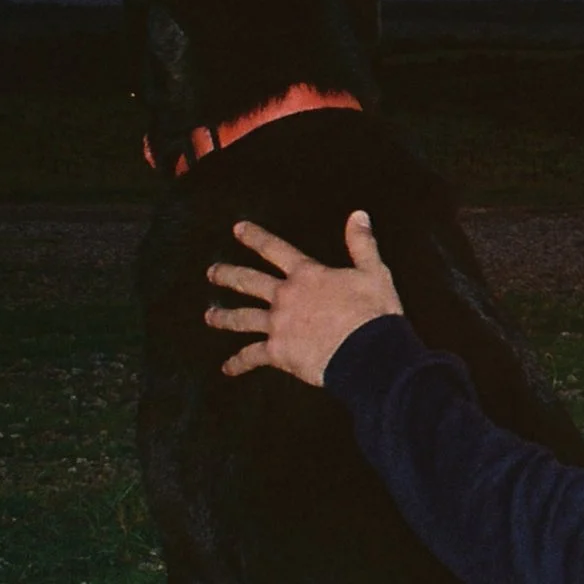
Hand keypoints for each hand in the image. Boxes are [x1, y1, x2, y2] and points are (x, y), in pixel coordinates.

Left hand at [204, 211, 403, 386]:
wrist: (368, 352)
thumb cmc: (372, 312)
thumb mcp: (373, 272)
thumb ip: (361, 243)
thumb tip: (358, 215)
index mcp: (306, 275)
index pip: (276, 249)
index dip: (255, 237)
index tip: (238, 229)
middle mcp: (285, 297)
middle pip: (249, 282)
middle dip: (228, 275)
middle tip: (212, 273)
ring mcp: (277, 325)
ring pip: (242, 318)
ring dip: (223, 317)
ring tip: (210, 316)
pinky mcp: (277, 352)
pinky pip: (251, 357)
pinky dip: (238, 363)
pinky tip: (227, 368)